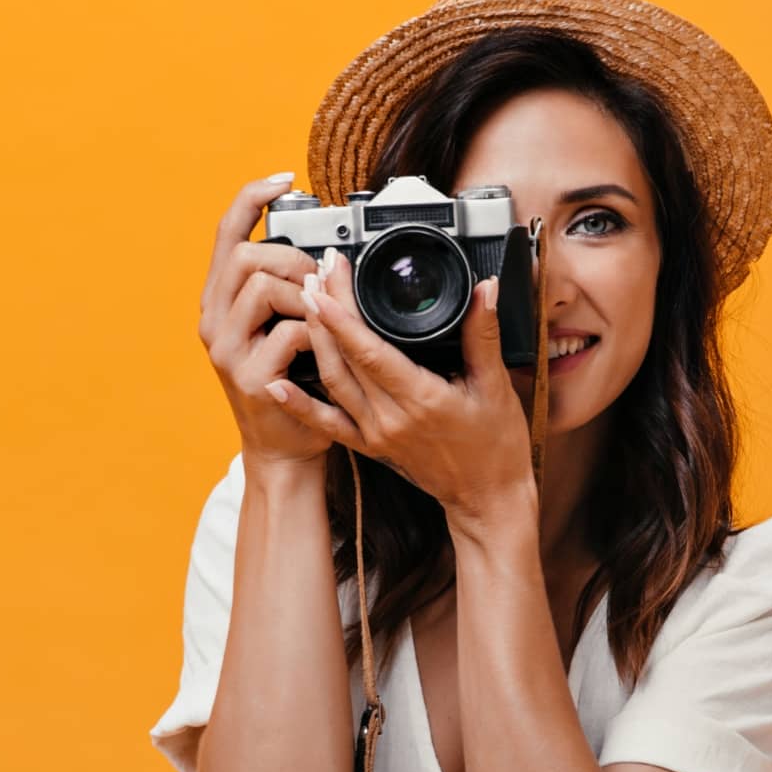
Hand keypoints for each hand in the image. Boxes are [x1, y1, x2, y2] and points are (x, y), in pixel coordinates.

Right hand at [198, 175, 341, 469]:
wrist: (288, 448)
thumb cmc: (296, 384)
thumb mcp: (284, 328)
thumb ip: (291, 291)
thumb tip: (325, 252)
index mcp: (222, 301)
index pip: (226, 233)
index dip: (252, 198)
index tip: (284, 178)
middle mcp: (214, 321)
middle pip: (244, 255)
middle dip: (291, 258)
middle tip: (318, 281)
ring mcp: (227, 351)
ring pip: (262, 286)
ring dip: (305, 295)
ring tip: (322, 320)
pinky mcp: (250, 378)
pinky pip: (289, 332)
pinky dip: (316, 334)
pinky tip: (322, 351)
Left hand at [264, 252, 535, 516]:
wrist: (488, 499)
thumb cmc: (496, 445)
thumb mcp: (496, 385)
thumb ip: (485, 333)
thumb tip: (488, 288)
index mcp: (422, 399)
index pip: (370, 350)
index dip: (343, 314)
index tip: (328, 280)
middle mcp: (391, 418)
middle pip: (345, 358)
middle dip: (325, 313)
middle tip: (315, 273)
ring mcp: (376, 434)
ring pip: (332, 382)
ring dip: (314, 341)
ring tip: (304, 303)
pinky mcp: (370, 447)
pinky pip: (328, 423)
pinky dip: (299, 404)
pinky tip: (275, 383)